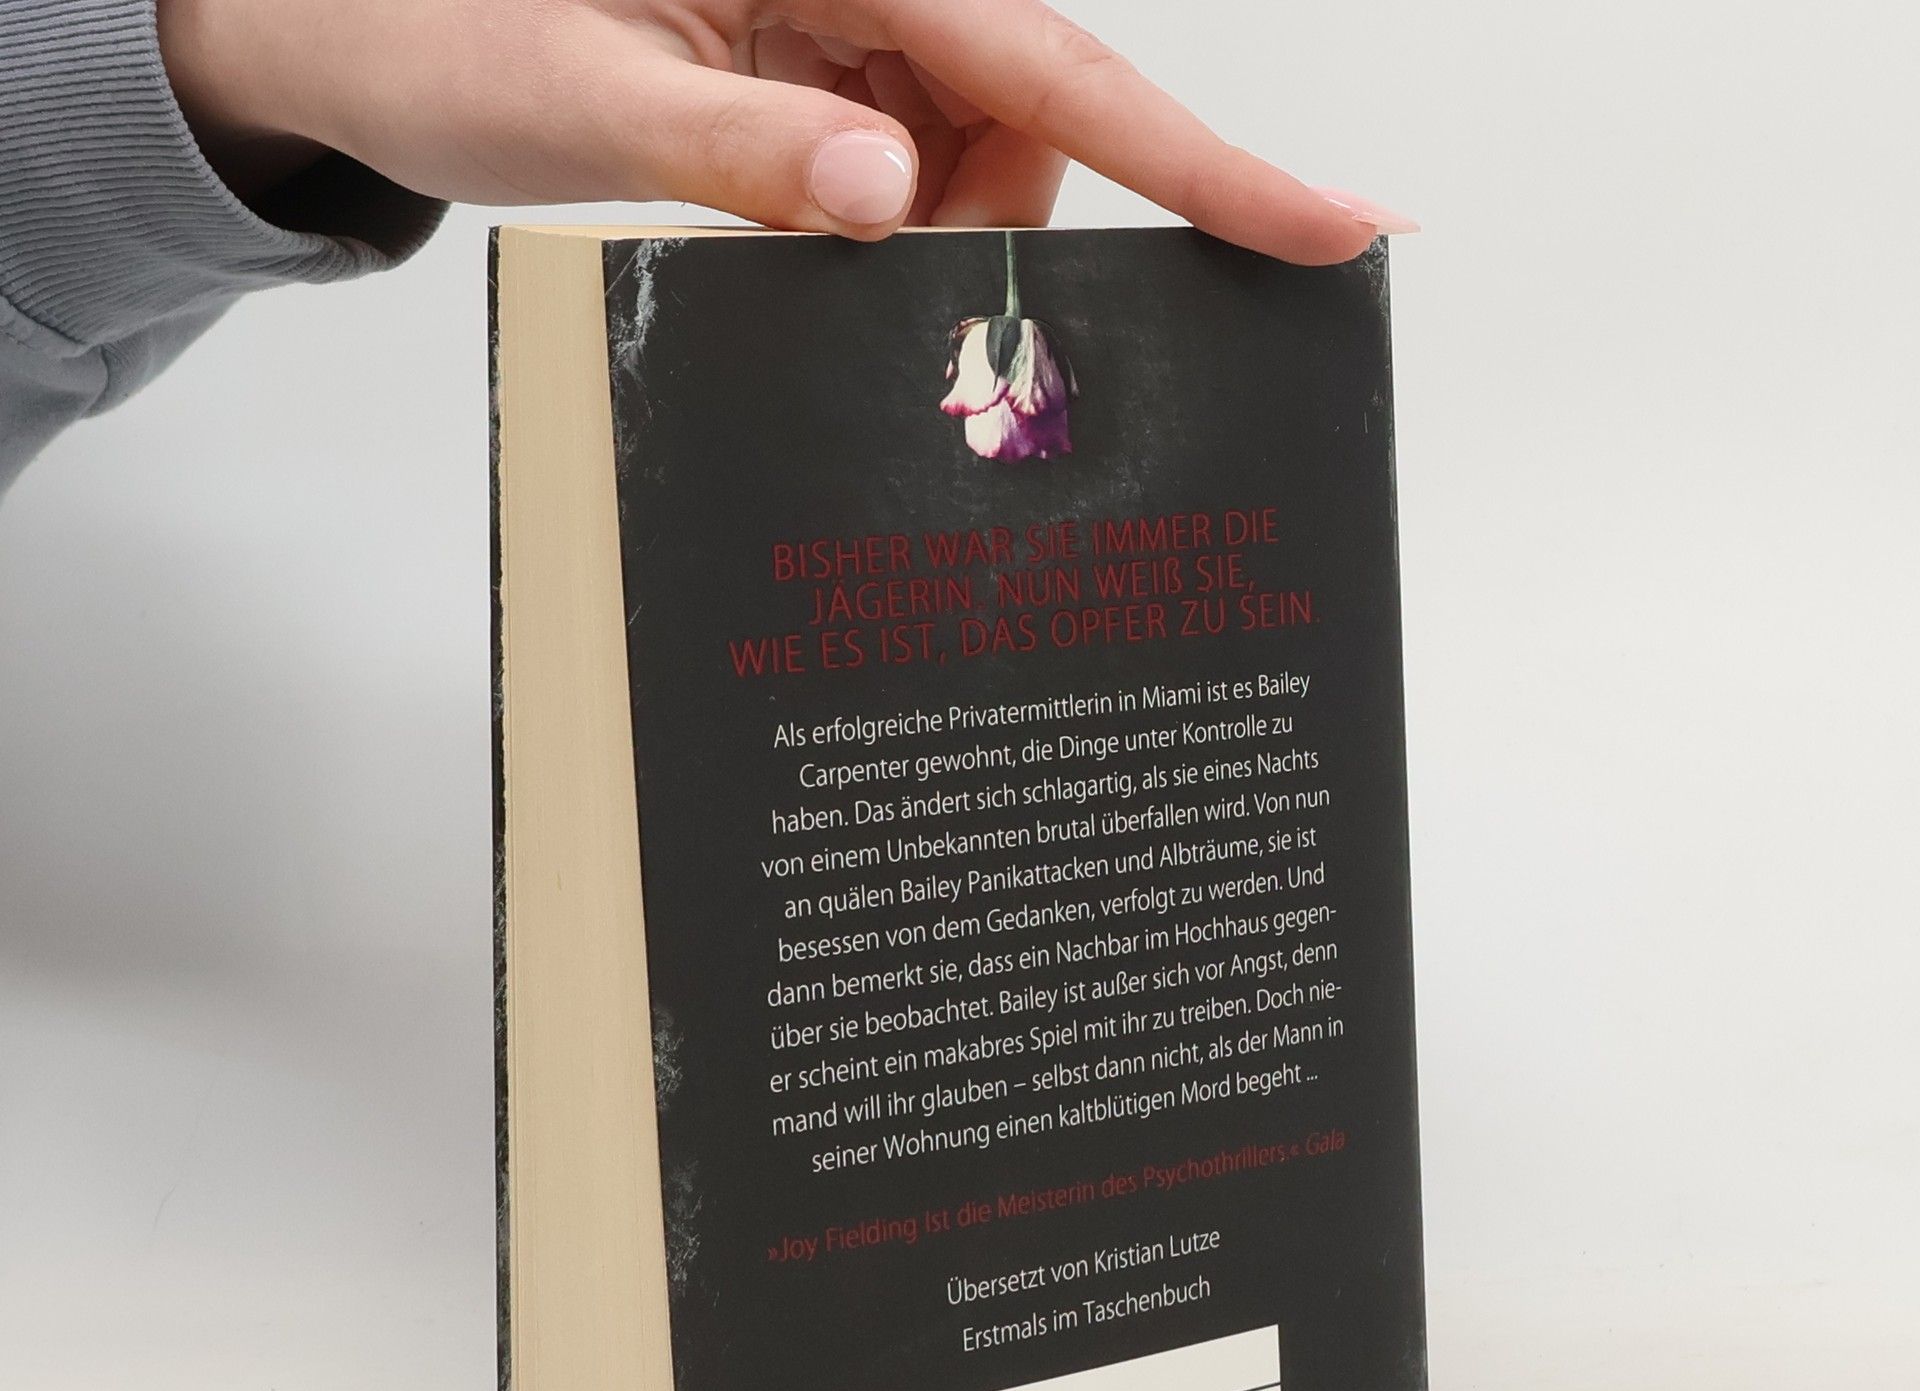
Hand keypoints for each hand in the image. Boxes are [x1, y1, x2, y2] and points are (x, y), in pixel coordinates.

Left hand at [157, 0, 1414, 263]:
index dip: (1205, 157)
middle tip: (872, 288)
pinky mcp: (832, 92)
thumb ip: (744, 146)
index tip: (1330, 228)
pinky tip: (802, 244)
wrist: (372, 32)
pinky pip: (920, 186)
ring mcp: (858, 45)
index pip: (1060, 70)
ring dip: (925, 256)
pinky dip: (888, 247)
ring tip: (786, 244)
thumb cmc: (451, 32)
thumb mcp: (583, 95)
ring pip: (983, 177)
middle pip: (1035, 139)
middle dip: (990, 245)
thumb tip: (894, 200)